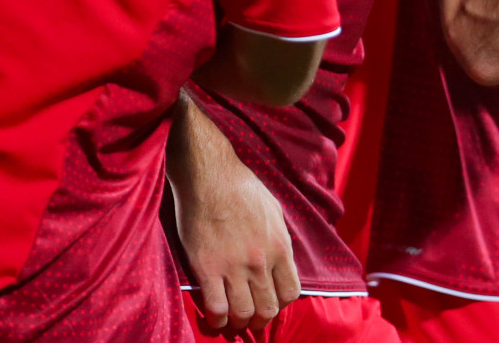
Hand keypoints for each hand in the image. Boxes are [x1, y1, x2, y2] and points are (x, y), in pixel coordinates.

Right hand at [167, 98, 299, 332]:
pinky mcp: (208, 268)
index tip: (270, 303)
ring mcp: (234, 266)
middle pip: (267, 308)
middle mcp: (261, 261)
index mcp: (280, 246)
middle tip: (251, 319)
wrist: (209, 176)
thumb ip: (279, 238)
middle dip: (260, 319)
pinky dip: (217, 319)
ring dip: (239, 322)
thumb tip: (282, 260)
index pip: (290, 293)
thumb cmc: (242, 188)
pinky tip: (214, 318)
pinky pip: (216, 306)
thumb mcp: (274, 210)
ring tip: (233, 320)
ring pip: (243, 312)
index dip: (281, 304)